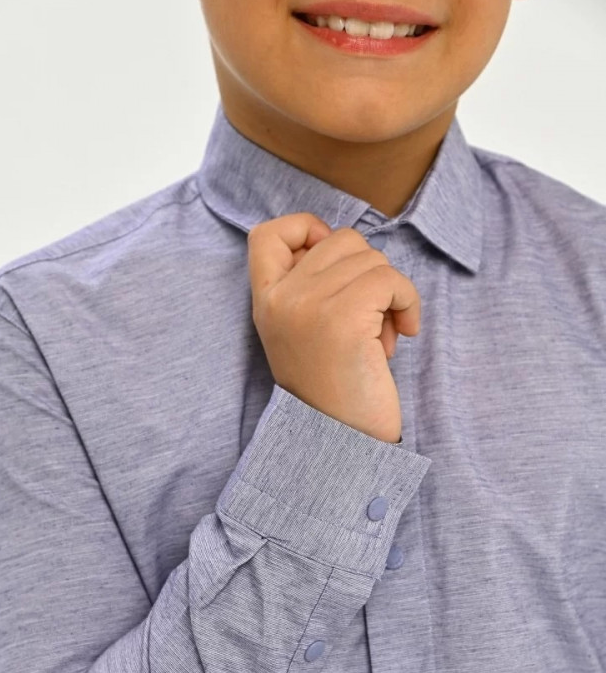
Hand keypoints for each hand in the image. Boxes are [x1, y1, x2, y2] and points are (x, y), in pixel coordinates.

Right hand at [247, 212, 420, 443]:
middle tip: (369, 319)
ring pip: (371, 258)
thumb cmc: (335, 389)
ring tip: (379, 337)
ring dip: (389, 293)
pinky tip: (403, 333)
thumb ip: (311, 287)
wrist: (342, 442)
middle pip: (339, 240)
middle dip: (367, 272)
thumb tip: (344, 243)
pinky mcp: (343, 317)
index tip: (333, 262)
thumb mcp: (304, 332)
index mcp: (265, 303)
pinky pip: (390, 280)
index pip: (267, 234)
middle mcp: (279, 300)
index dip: (305, 229)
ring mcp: (308, 306)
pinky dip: (407, 302)